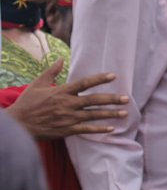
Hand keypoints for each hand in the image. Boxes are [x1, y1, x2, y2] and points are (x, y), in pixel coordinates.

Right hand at [6, 60, 127, 138]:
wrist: (18, 124)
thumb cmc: (27, 103)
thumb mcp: (37, 84)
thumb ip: (51, 72)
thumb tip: (61, 59)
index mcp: (61, 91)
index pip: (84, 83)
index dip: (99, 79)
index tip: (113, 76)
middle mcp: (67, 104)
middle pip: (93, 100)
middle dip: (111, 99)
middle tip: (126, 98)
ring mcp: (68, 118)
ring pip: (93, 115)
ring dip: (110, 114)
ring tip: (124, 112)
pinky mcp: (66, 130)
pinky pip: (86, 130)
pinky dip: (99, 129)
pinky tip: (111, 128)